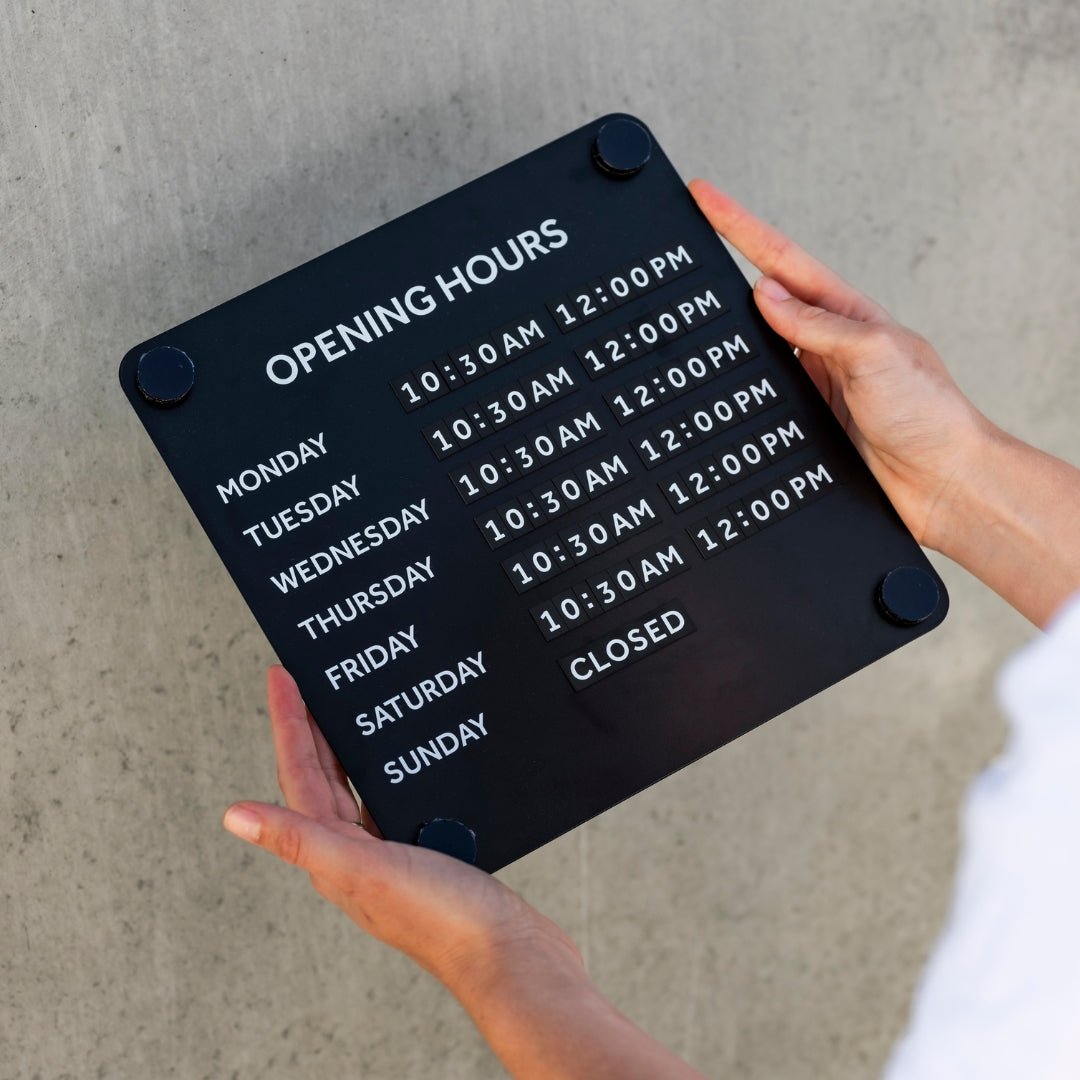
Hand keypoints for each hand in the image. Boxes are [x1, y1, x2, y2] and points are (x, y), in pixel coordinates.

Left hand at [222, 666, 581, 991]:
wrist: (508, 953)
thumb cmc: (441, 920)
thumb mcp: (366, 869)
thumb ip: (302, 839)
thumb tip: (233, 816)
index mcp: (334, 855)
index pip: (300, 774)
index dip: (289, 722)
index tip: (281, 677)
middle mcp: (356, 854)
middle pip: (324, 776)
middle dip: (312, 727)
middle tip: (305, 681)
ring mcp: (392, 854)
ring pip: (360, 786)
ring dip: (349, 745)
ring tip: (347, 707)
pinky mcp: (428, 851)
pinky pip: (398, 799)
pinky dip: (392, 770)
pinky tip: (407, 755)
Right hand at [689, 179, 987, 550]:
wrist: (943, 484)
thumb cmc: (929, 416)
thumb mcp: (873, 354)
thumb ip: (816, 325)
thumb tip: (764, 294)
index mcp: (847, 313)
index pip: (781, 259)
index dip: (740, 225)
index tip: (705, 196)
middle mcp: (828, 342)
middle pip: (764, 296)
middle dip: (726, 266)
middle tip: (687, 240)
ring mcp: (816, 381)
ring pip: (759, 347)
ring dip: (730, 332)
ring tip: (693, 312)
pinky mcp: (808, 420)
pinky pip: (764, 392)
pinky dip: (741, 386)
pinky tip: (722, 385)